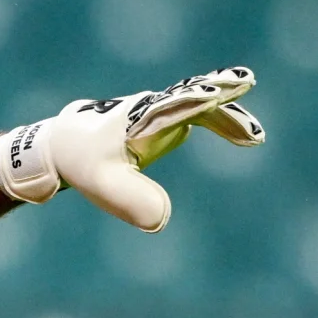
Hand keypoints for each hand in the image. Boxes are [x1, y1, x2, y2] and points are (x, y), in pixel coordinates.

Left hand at [0, 67, 264, 231]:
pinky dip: (220, 122)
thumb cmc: (84, 163)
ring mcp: (158, 108)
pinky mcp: (164, 116)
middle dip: (216, 100)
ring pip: (197, 104)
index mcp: (134, 118)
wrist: (65, 144)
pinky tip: (246, 137)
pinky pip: (198, 114)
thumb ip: (132, 200)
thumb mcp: (103, 184)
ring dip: (225, 113)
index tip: (213, 97)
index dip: (192, 103)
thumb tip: (162, 220)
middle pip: (189, 99)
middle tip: (246, 102)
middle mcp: (148, 107)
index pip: (169, 108)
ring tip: (252, 135)